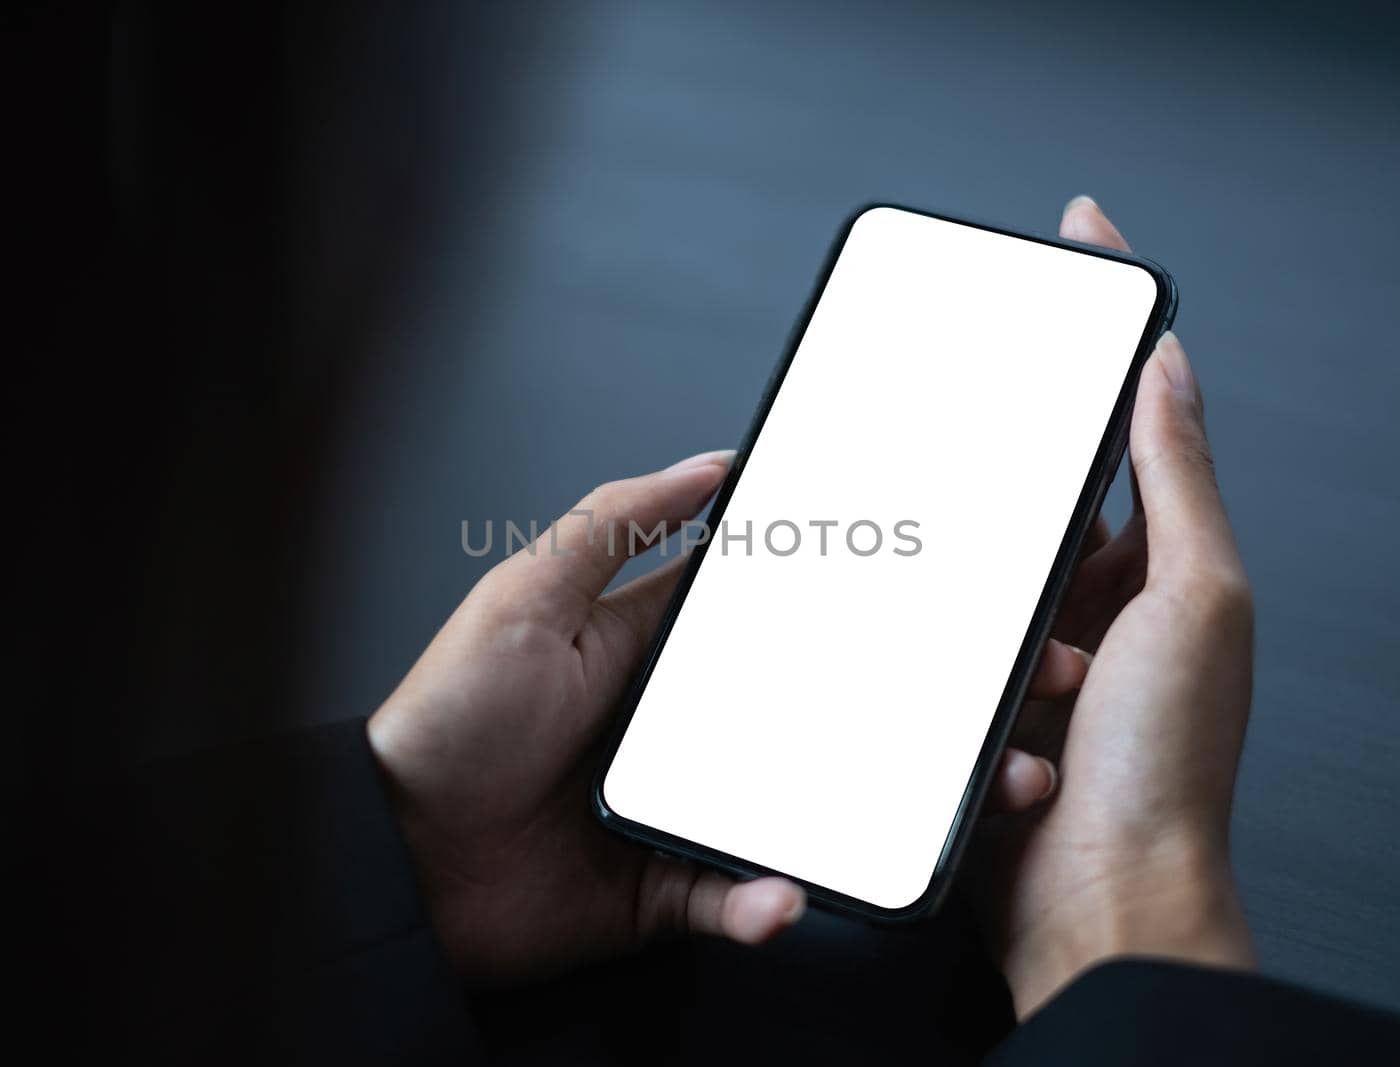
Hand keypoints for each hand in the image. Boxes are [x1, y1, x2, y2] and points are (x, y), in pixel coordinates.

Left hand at [369, 450, 1086, 982]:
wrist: (393, 858)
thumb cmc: (447, 718)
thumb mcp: (526, 596)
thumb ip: (615, 525)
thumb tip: (710, 462)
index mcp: (661, 651)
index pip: (782, 619)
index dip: (863, 610)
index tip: (946, 606)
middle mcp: (687, 727)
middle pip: (822, 717)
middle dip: (917, 719)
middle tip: (1006, 716)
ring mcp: (684, 806)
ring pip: (807, 809)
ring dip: (883, 813)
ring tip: (964, 806)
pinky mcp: (667, 887)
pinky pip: (738, 897)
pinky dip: (766, 902)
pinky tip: (782, 896)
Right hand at [985, 197, 1256, 1017]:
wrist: (1096, 908)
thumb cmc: (1162, 771)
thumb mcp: (1192, 599)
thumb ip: (1175, 479)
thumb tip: (1172, 364)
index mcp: (1160, 564)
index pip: (1136, 412)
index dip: (1111, 321)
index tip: (1082, 239)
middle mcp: (1098, 601)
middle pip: (1036, 489)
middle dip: (1004, 481)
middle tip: (977, 475)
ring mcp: (1029, 653)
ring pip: (970, 571)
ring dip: (982, 611)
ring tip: (1034, 680)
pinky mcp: (968, 702)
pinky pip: (933, 647)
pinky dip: (942, 664)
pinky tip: (991, 719)